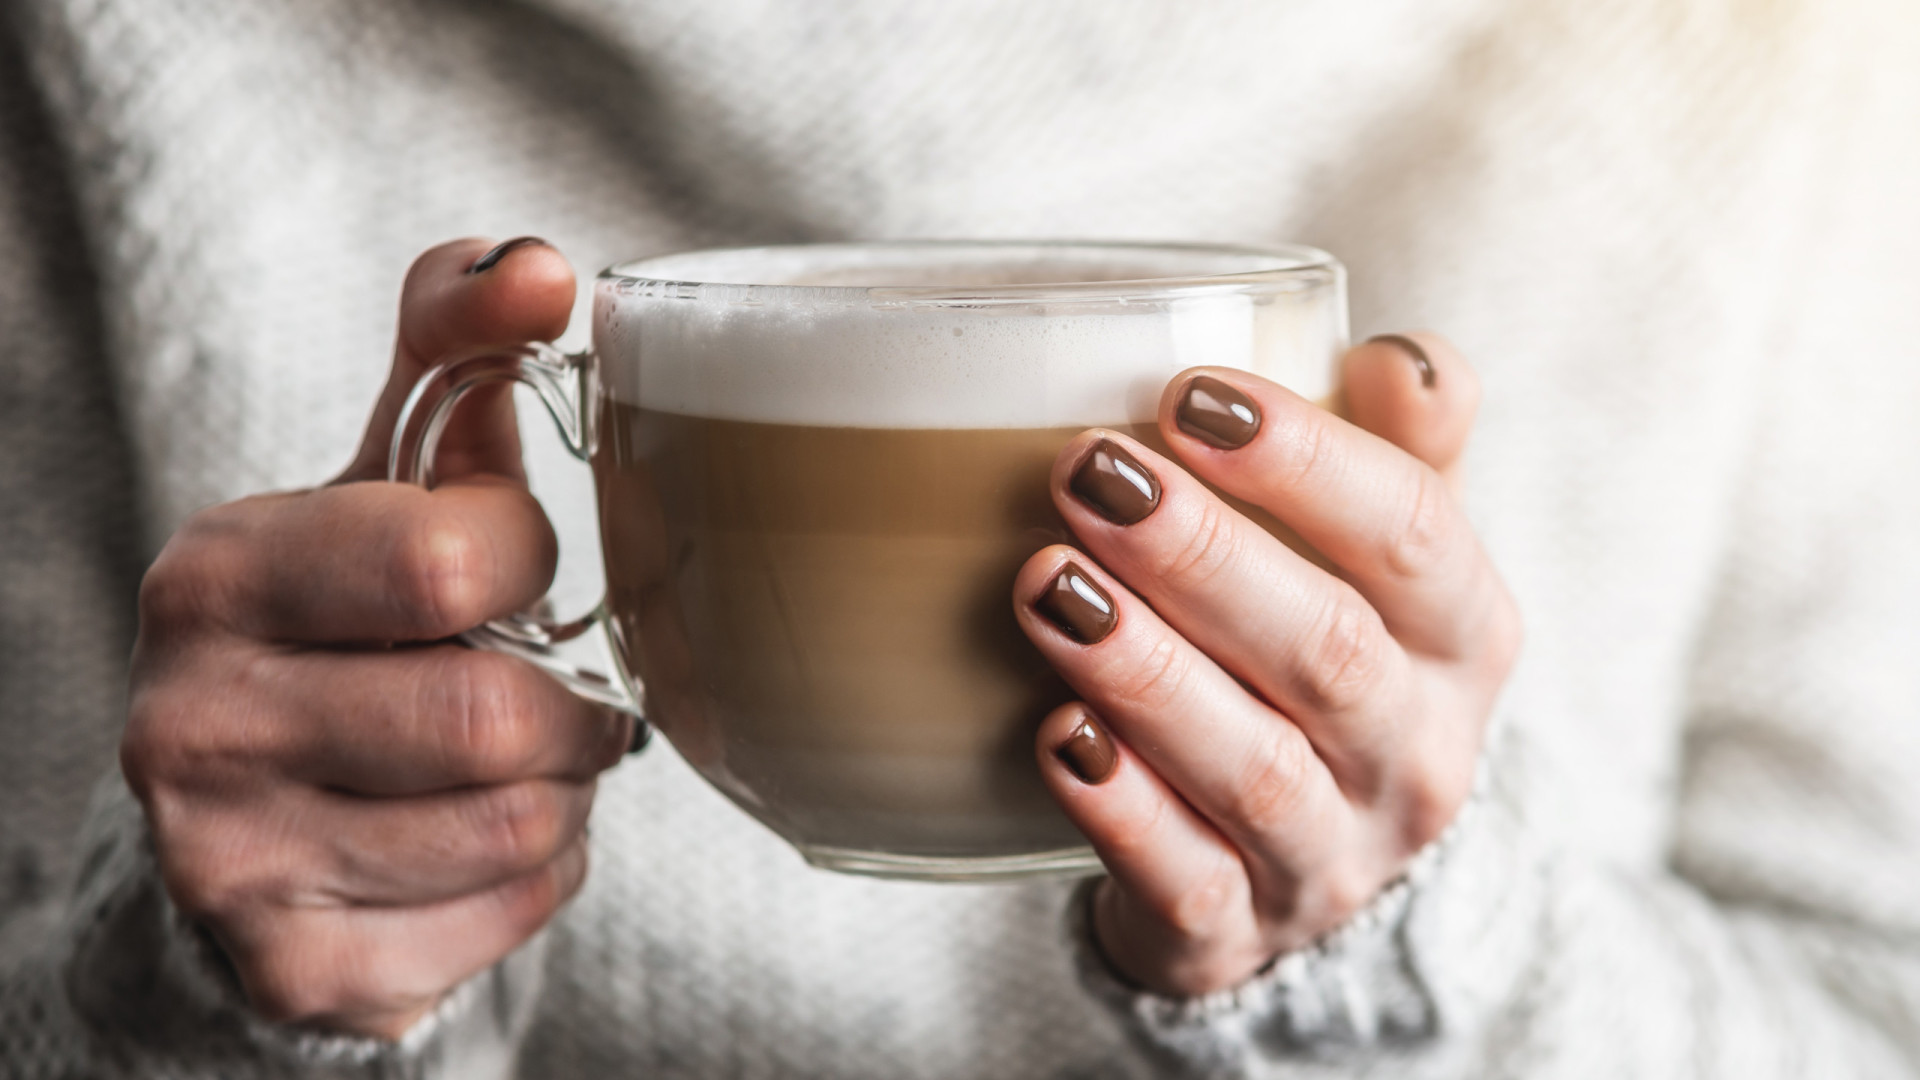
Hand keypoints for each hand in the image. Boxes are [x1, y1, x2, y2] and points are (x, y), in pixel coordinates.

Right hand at [122, 238, 630, 1037]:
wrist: (252, 827)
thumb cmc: (349, 628)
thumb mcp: (382, 485)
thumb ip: (454, 360)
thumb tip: (540, 265)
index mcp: (216, 575)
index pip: (449, 555)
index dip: (525, 562)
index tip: (503, 570)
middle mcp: (194, 724)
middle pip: (497, 714)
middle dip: (564, 699)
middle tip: (548, 686)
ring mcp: (235, 865)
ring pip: (521, 822)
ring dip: (563, 787)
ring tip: (515, 760)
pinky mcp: (303, 969)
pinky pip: (513, 911)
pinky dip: (540, 870)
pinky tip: (481, 838)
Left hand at [1018, 334, 1518, 995]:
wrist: (1309, 867)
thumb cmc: (1331, 663)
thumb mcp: (1387, 561)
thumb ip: (1399, 450)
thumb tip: (1402, 355)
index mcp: (1462, 638)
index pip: (1415, 536)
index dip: (1310, 461)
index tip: (1190, 395)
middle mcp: (1413, 755)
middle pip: (1328, 651)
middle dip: (1204, 557)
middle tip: (1087, 474)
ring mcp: (1330, 858)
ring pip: (1255, 770)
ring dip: (1148, 673)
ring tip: (1048, 588)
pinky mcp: (1233, 934)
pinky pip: (1185, 881)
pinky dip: (1121, 811)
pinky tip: (1058, 736)